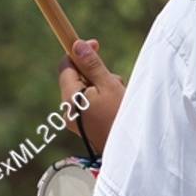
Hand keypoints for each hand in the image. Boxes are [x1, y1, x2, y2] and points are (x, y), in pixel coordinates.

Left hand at [58, 39, 125, 157]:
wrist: (129, 151)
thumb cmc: (120, 117)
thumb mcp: (108, 85)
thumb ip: (92, 65)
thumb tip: (77, 45)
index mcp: (69, 99)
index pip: (66, 66)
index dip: (78, 52)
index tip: (95, 45)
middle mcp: (67, 110)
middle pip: (76, 78)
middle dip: (95, 73)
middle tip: (114, 80)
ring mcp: (75, 120)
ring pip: (84, 90)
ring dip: (101, 86)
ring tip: (118, 96)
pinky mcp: (84, 126)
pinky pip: (89, 103)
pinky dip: (102, 98)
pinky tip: (115, 106)